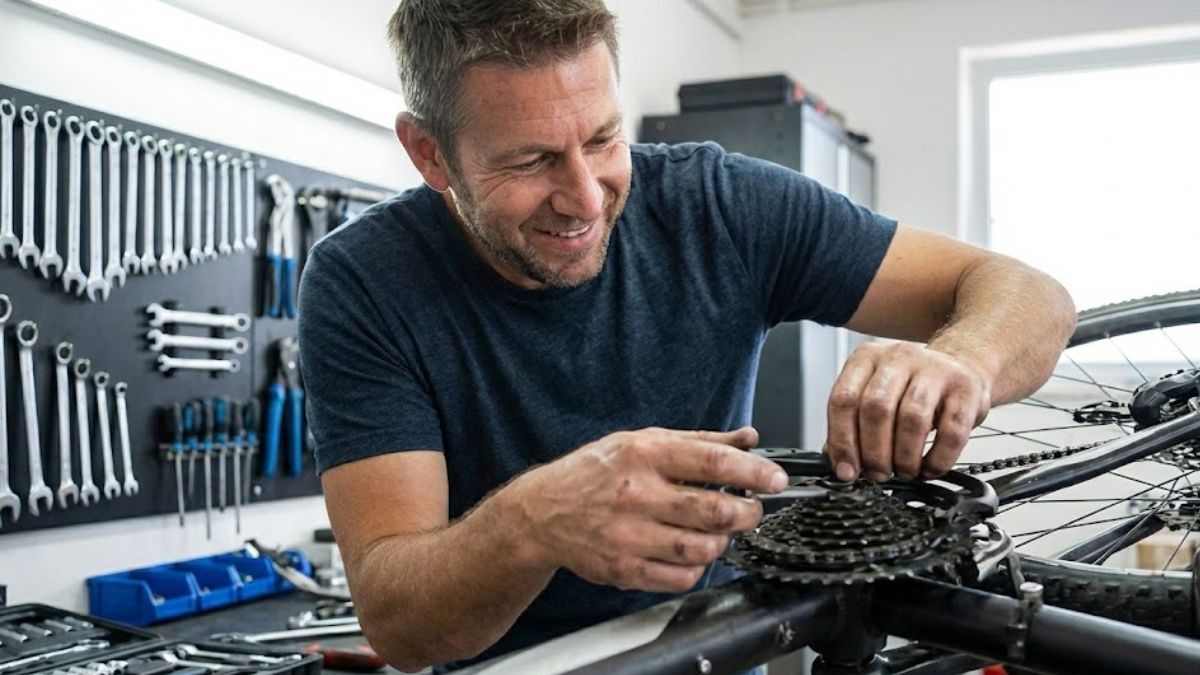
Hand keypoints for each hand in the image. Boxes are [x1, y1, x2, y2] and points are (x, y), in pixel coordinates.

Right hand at [506, 427, 787, 593]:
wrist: (541, 513)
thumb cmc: (593, 474)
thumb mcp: (641, 442)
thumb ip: (698, 441)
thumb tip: (746, 437)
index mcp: (644, 454)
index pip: (713, 462)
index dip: (754, 473)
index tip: (776, 480)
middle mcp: (637, 493)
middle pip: (715, 511)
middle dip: (747, 513)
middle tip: (751, 510)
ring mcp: (630, 535)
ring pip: (703, 548)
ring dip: (722, 542)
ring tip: (717, 531)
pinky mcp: (624, 569)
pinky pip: (680, 578)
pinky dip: (696, 568)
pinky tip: (688, 552)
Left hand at [824, 342, 990, 482]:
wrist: (960, 369)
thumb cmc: (910, 388)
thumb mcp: (875, 394)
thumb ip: (853, 424)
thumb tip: (841, 465)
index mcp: (866, 358)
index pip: (844, 399)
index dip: (842, 441)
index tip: (847, 470)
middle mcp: (898, 357)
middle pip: (876, 408)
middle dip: (874, 452)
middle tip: (878, 474)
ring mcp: (935, 368)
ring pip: (912, 418)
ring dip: (904, 456)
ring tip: (903, 470)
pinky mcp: (966, 387)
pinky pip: (951, 431)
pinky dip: (938, 458)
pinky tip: (930, 467)